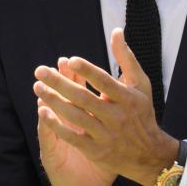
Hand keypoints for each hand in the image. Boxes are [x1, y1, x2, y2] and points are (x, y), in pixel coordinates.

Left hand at [34, 28, 178, 185]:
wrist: (148, 154)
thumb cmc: (141, 112)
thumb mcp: (140, 84)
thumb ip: (126, 58)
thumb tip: (117, 31)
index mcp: (127, 98)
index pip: (105, 82)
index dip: (88, 70)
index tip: (70, 59)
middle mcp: (116, 116)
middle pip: (84, 98)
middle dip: (60, 84)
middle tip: (40, 70)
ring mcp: (105, 135)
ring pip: (75, 116)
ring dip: (54, 101)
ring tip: (38, 87)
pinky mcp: (96, 150)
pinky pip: (72, 137)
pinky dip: (56, 125)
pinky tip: (42, 112)